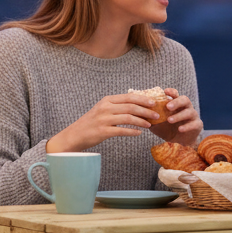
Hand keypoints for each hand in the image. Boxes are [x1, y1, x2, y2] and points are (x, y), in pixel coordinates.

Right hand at [46, 94, 163, 152]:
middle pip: (130, 107)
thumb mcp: (103, 109)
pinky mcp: (102, 132)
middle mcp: (105, 108)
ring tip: (150, 124)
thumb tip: (137, 104)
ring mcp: (103, 120)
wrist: (75, 135)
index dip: (143, 99)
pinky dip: (132, 132)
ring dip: (141, 121)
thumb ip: (117, 106)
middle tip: (156, 114)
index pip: (128, 97)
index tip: (153, 102)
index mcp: (106, 100)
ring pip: (128, 118)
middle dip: (146, 110)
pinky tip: (139, 133)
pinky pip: (121, 131)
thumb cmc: (92, 123)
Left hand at [149, 88, 202, 146]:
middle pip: (185, 99)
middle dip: (176, 102)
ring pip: (189, 112)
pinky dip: (187, 126)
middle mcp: (186, 107)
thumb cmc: (167, 129)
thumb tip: (137, 112)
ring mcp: (193, 116)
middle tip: (168, 107)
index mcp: (177, 104)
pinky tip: (180, 129)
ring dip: (179, 115)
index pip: (176, 94)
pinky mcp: (197, 125)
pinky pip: (194, 124)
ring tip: (170, 120)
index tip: (165, 91)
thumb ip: (149, 117)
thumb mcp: (156, 123)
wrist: (178, 142)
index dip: (171, 92)